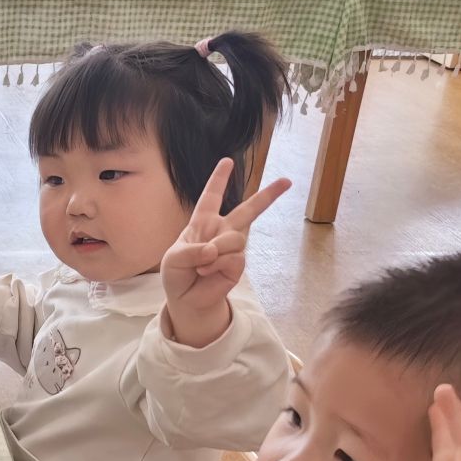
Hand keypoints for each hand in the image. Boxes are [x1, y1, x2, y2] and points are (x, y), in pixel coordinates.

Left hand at [160, 159, 290, 348]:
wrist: (186, 299)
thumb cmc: (177, 274)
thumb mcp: (173, 259)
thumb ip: (191, 250)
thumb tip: (214, 249)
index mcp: (202, 222)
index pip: (211, 197)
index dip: (219, 179)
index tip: (227, 161)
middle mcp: (221, 231)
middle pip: (247, 210)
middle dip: (268, 195)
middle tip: (287, 181)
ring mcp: (232, 248)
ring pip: (235, 239)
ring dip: (215, 252)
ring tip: (202, 265)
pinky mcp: (238, 264)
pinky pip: (234, 258)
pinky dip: (217, 265)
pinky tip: (207, 272)